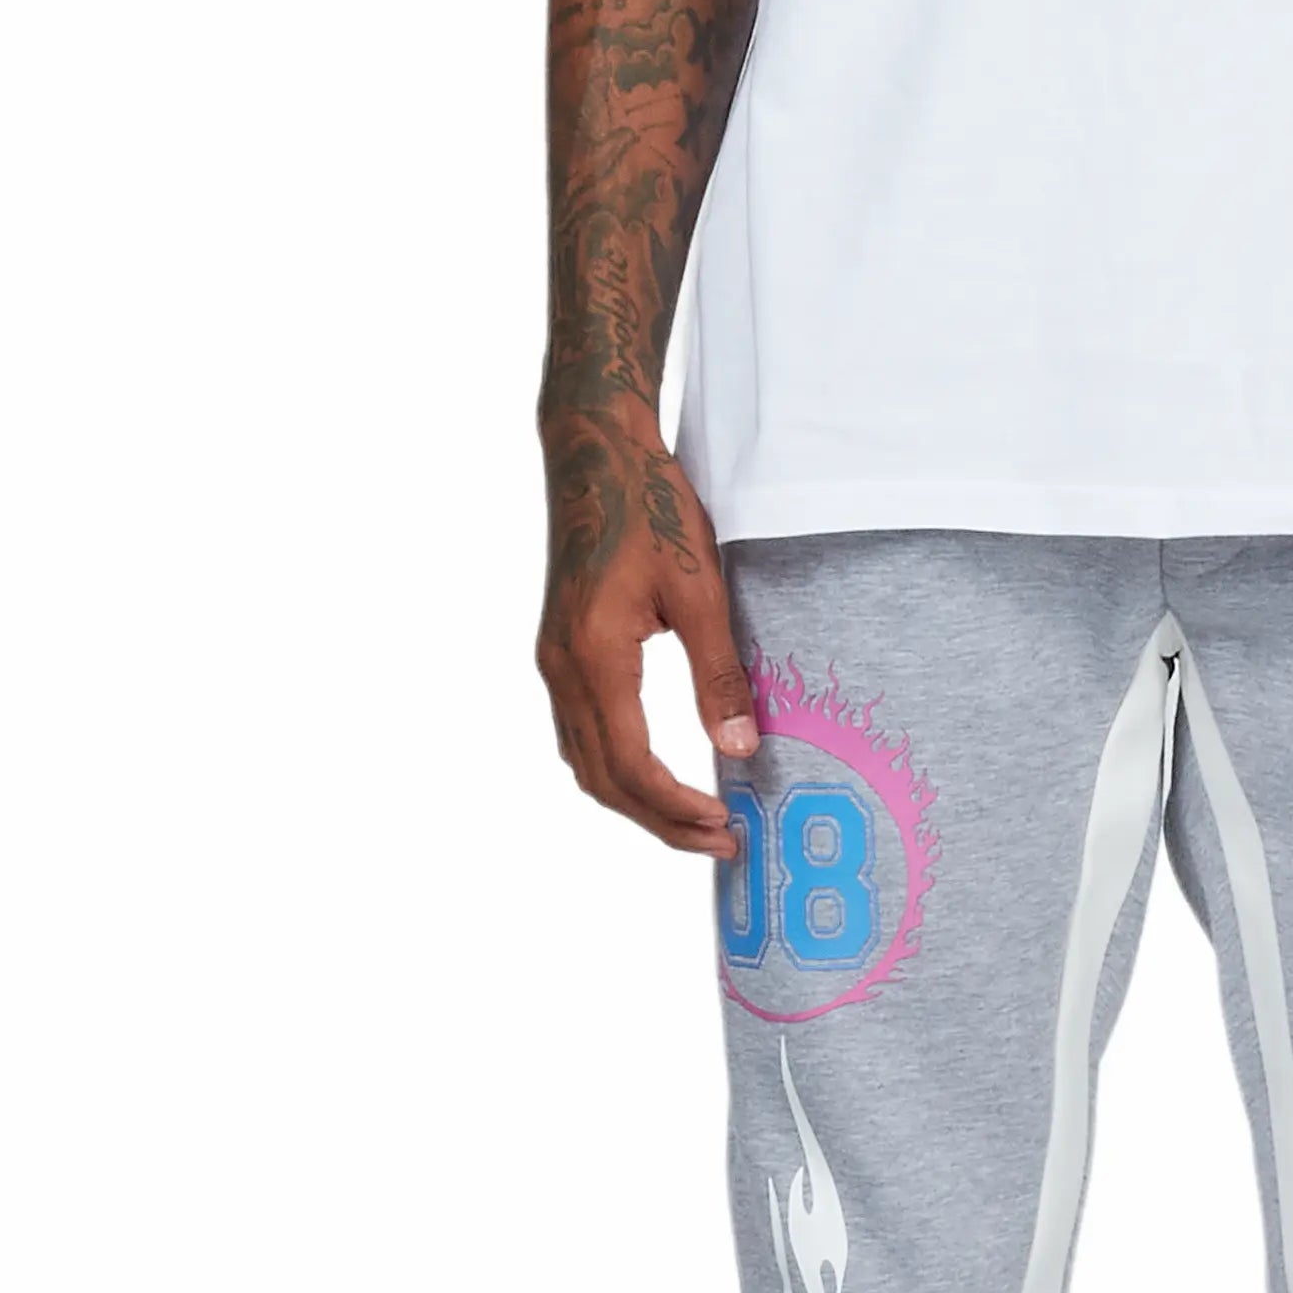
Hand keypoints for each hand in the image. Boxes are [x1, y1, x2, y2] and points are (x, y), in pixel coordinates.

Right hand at [535, 412, 754, 853]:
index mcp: (593, 657)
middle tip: (717, 840)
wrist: (594, 452)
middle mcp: (561, 668)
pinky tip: (653, 771)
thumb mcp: (699, 588)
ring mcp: (553, 661)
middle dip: (658, 820)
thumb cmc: (648, 507)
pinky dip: (614, 766)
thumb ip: (718, 672)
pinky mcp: (558, 649)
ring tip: (690, 818)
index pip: (630, 766)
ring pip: (583, 761)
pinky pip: (578, 731)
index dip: (675, 810)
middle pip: (601, 778)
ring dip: (634, 800)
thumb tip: (739, 748)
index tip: (723, 828)